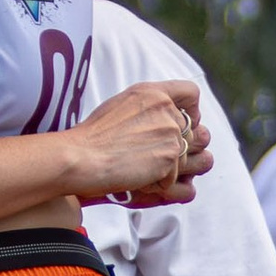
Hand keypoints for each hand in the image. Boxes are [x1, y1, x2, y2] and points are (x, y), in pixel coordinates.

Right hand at [67, 78, 210, 207]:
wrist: (82, 156)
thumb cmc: (94, 137)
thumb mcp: (122, 106)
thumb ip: (149, 107)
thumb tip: (170, 116)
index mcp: (153, 93)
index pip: (192, 93)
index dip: (193, 111)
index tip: (184, 123)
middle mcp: (166, 108)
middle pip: (192, 132)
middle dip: (176, 148)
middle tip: (149, 155)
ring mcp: (170, 132)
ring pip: (185, 157)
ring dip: (166, 167)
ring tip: (138, 166)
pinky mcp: (170, 156)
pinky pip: (174, 177)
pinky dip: (157, 182)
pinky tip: (135, 176)